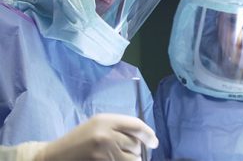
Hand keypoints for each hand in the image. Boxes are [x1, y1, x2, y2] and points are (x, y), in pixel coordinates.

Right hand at [34, 113, 157, 160]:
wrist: (54, 157)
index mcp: (105, 120)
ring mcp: (103, 152)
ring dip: (131, 160)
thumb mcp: (97, 125)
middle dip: (136, 149)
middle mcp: (106, 134)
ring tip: (118, 157)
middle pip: (135, 143)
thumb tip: (143, 137)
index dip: (149, 134)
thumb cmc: (79, 140)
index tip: (154, 141)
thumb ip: (118, 127)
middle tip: (128, 151)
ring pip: (132, 158)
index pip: (136, 125)